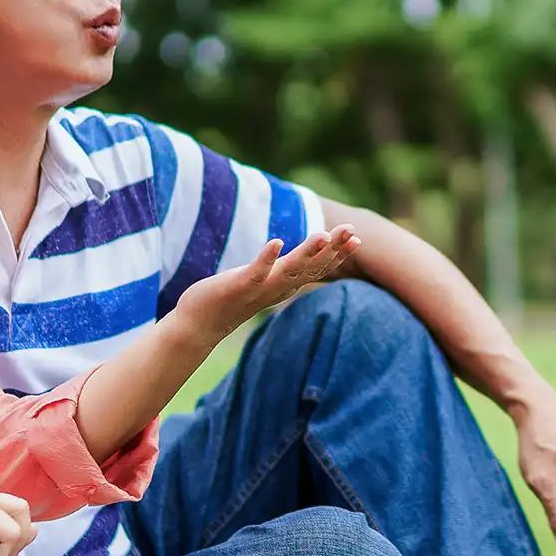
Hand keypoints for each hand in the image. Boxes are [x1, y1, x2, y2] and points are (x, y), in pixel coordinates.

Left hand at [175, 227, 359, 340]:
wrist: (199, 325)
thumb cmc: (231, 298)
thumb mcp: (264, 283)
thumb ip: (283, 271)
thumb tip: (300, 261)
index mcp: (284, 285)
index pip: (317, 268)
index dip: (337, 254)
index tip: (356, 238)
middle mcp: (277, 288)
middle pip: (310, 268)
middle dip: (332, 250)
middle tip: (352, 231)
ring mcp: (258, 289)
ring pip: (289, 270)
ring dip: (306, 253)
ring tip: (323, 235)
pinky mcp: (237, 288)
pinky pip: (255, 273)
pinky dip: (266, 259)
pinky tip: (276, 242)